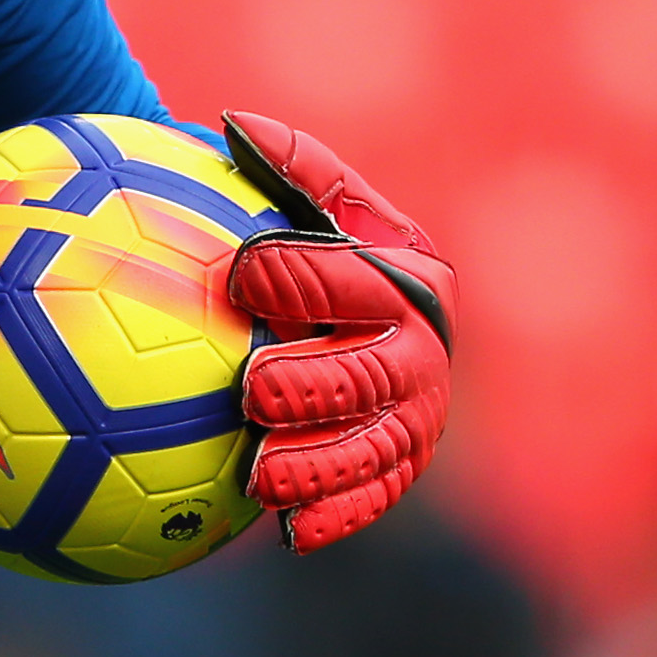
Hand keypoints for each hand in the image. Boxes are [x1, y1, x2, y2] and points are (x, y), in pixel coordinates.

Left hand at [219, 111, 454, 550]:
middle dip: (317, 383)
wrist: (362, 317)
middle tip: (254, 388)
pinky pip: (371, 498)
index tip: (241, 271)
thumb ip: (289, 167)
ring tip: (258, 477)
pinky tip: (287, 533)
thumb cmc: (323, 249)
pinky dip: (335, 516)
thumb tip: (232, 123)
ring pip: (373, 448)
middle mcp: (423, 352)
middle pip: (370, 374)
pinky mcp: (398, 467)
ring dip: (318, 465)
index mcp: (409, 279)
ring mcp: (415, 417)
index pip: (354, 276)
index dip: (301, 274)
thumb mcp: (316, 203)